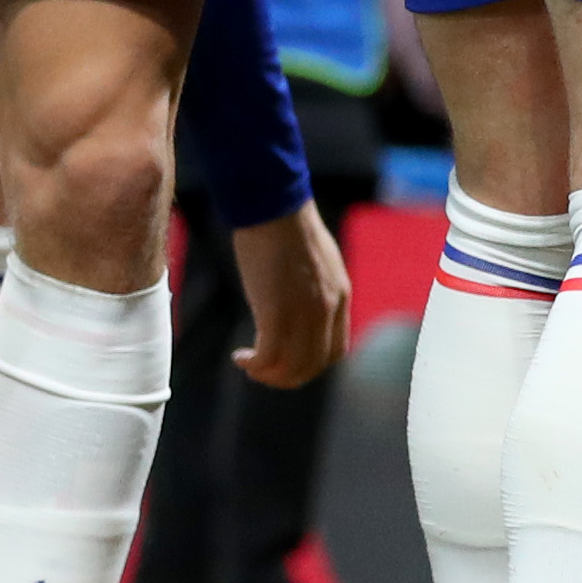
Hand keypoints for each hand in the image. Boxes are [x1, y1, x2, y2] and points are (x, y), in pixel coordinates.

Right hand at [228, 203, 351, 390]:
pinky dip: (255, 364)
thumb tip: (299, 302)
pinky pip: (268, 356)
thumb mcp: (318, 260)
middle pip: (313, 365)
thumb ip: (317, 287)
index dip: (311, 363)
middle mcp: (327, 310)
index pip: (335, 351)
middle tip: (264, 370)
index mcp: (340, 296)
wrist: (274, 206)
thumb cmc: (287, 225)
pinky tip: (241, 357)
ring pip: (292, 368)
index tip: (289, 358)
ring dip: (269, 375)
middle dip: (288, 376)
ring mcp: (303, 313)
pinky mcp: (275, 312)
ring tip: (250, 366)